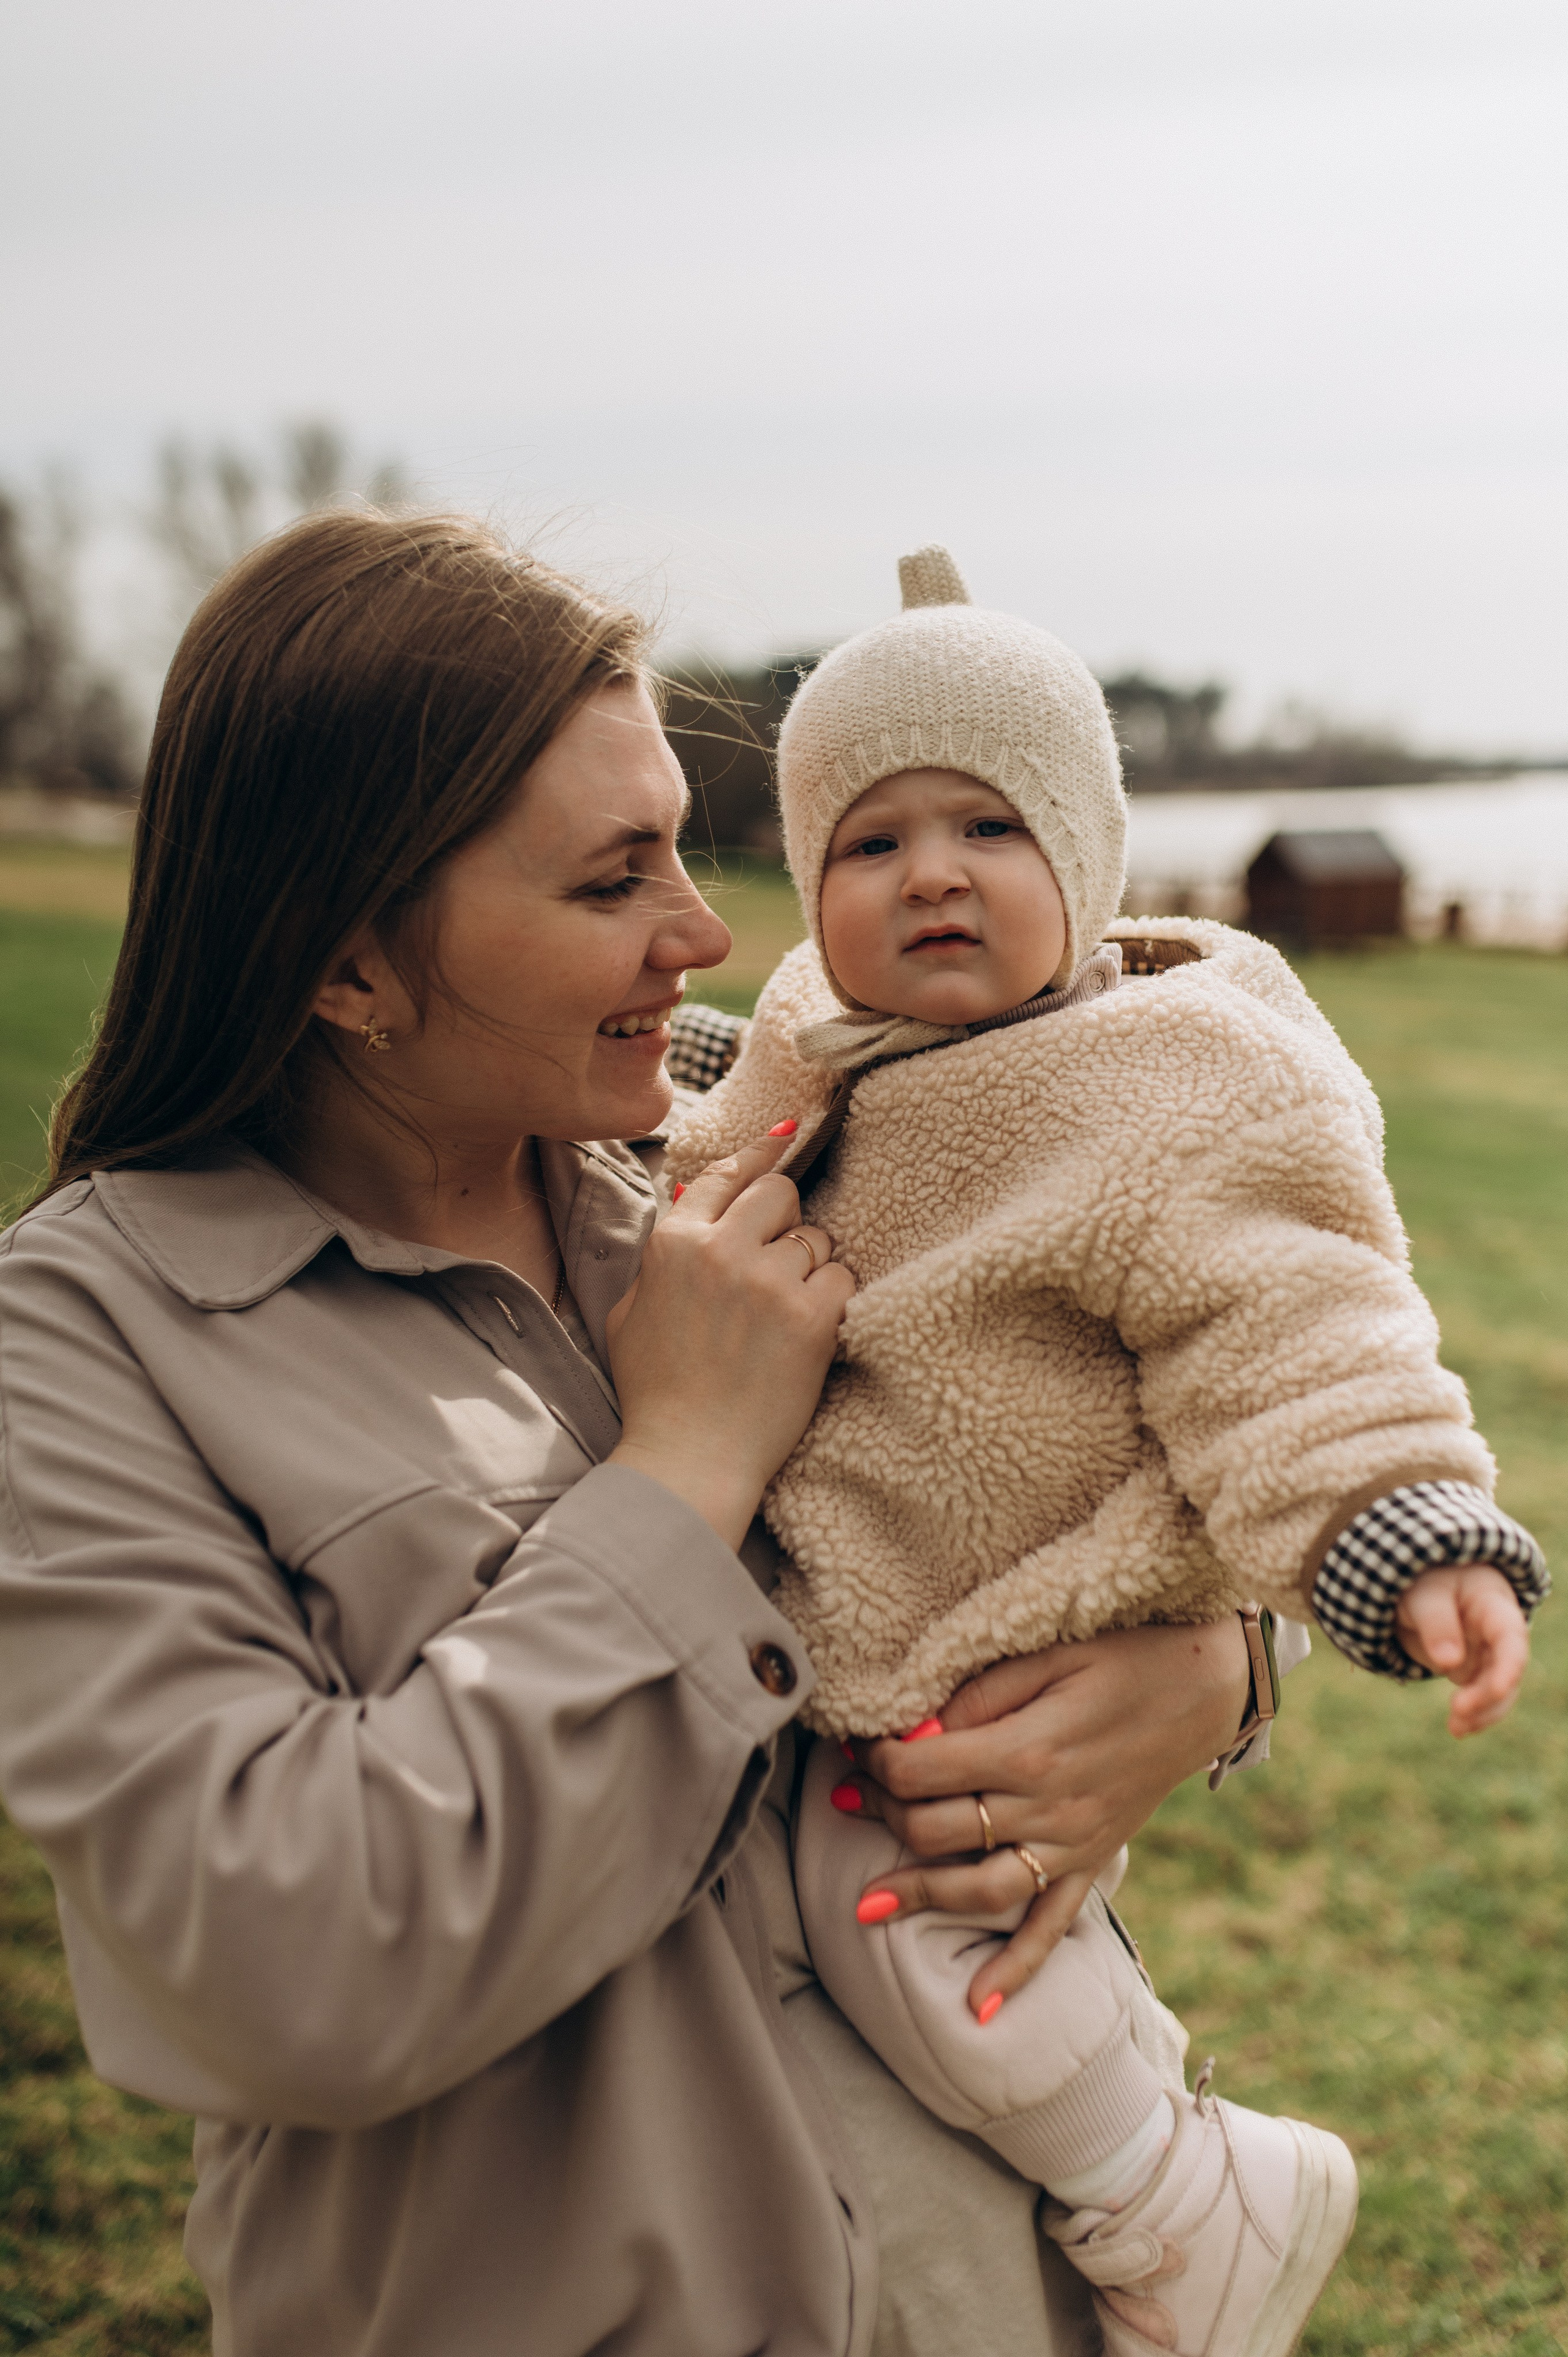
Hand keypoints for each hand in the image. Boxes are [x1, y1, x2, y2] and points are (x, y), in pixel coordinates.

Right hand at [606, 1130, 854, 1549]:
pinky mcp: (811, 1316)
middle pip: (780, 1194)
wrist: (690, 1458)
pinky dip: (834, 1303)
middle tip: (778, 1264)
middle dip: (785, 1222)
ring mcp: (768, 1281)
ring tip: (784, 1316)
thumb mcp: (629, 1313)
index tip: (789, 1135)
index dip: (760, 1155)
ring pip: (817, 1239)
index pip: (725, 1175)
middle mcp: (720, 1250)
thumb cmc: (656, 1393)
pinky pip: (843, 1279)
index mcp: (673, 1244)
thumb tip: (685, 1201)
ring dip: (810, 1269)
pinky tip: (810, 1333)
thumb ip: (660, 1256)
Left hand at [834, 1619, 1250, 2015]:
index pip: (921, 1771)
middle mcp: (1048, 1809)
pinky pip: (1053, 1926)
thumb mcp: (1044, 1653)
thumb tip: (913, 1735)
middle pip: (937, 1830)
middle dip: (881, 1812)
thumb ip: (977, 1697)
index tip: (854, 1744)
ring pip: (980, 1889)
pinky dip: (1017, 1969)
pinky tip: (977, 2006)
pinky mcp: (1094, 1861)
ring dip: (919, 1897)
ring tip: (863, 1906)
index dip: (875, 1759)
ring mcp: (1073, 1844)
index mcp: (1029, 1750)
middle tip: (847, 1794)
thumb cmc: (1119, 1655)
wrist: (1203, 1683)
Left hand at [1394, 1565, 1528, 1736]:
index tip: (1498, 1690)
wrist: (1418, 1584)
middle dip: (1487, 1695)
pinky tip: (1457, 1728)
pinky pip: (1480, 1696)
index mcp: (1493, 1604)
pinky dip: (1471, 1713)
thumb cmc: (1424, 1580)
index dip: (1509, 1665)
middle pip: (1506, 1669)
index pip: (1510, 1637)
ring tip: (1457, 1729)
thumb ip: (1436, 1622)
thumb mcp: (1424, 1594)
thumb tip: (1448, 1663)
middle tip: (1458, 1710)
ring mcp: (1488, 1652)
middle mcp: (1498, 1632)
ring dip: (1481, 1711)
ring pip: (1497, 1688)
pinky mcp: (1474, 1669)